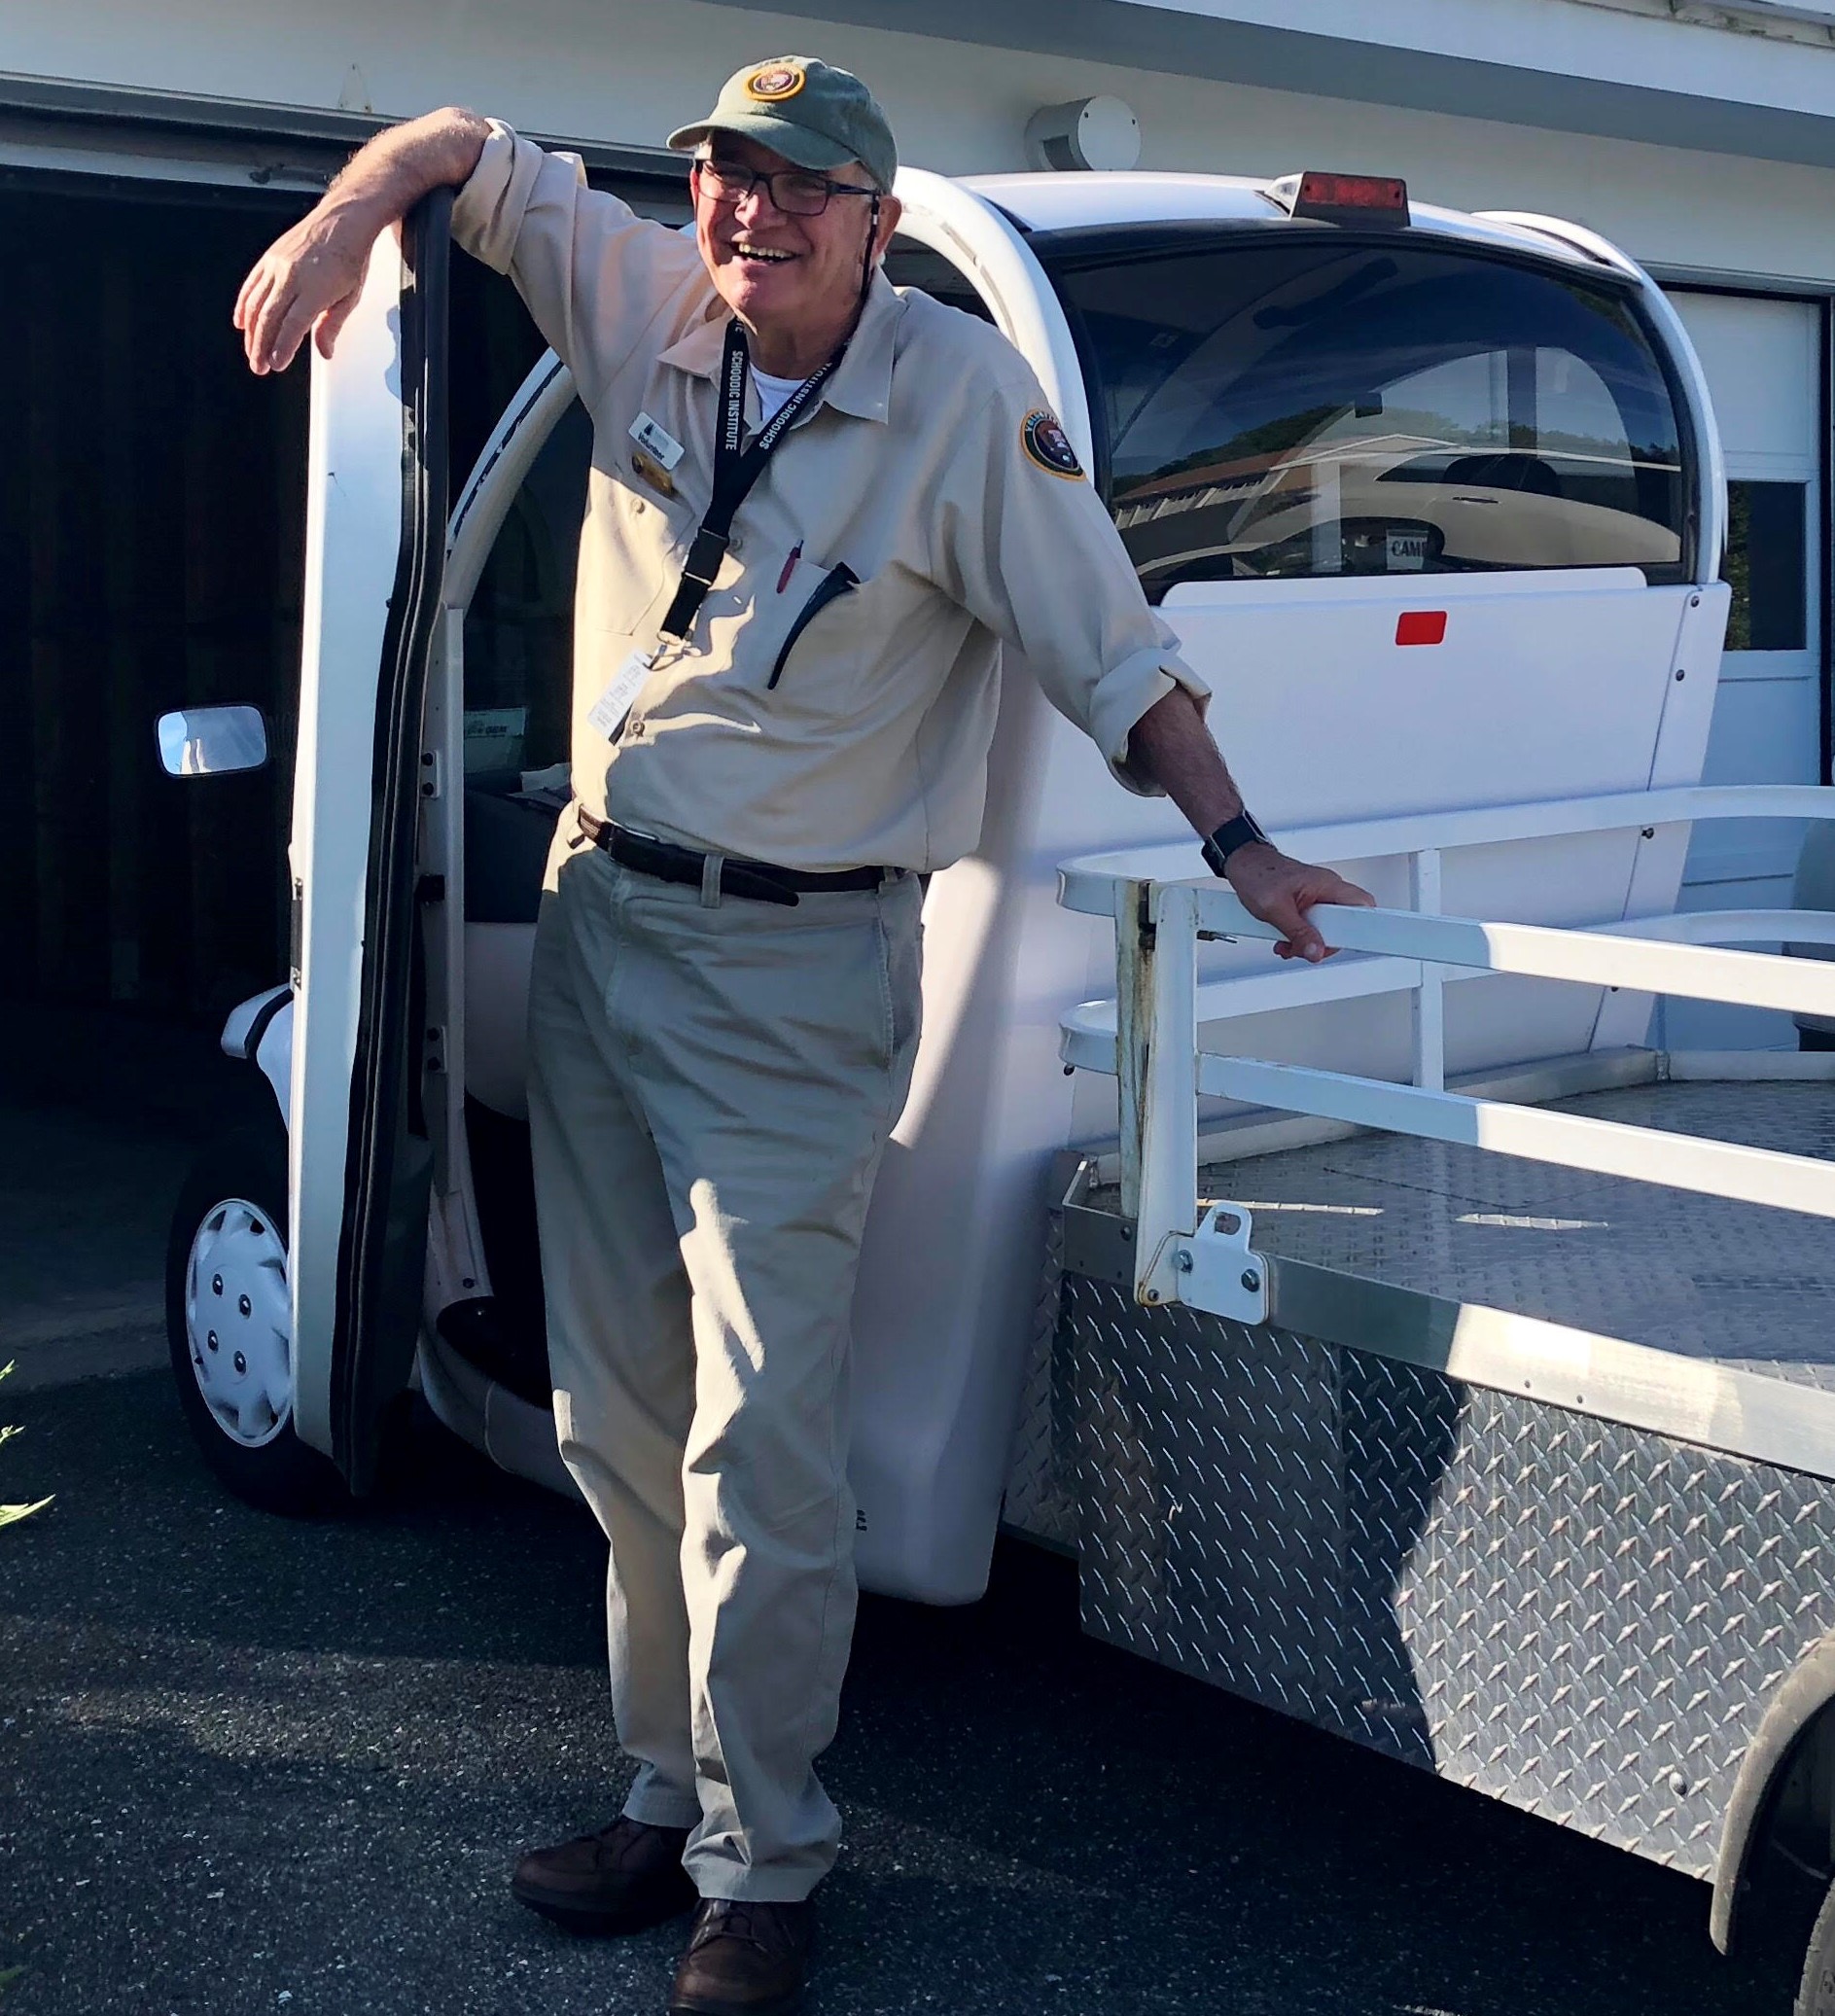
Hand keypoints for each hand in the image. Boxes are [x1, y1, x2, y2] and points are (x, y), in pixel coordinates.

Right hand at [234, 205, 375, 374]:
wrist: (343, 220)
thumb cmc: (350, 257)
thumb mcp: (351, 297)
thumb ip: (333, 326)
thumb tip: (325, 352)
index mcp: (314, 289)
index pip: (292, 326)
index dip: (281, 348)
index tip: (275, 364)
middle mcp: (292, 276)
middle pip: (269, 318)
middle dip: (260, 346)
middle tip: (258, 366)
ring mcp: (277, 265)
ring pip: (256, 303)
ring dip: (251, 331)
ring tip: (251, 351)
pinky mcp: (270, 257)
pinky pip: (251, 285)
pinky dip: (244, 305)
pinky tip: (242, 322)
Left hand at [1223, 843, 1374, 963]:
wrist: (1242, 864)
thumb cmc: (1257, 874)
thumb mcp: (1275, 909)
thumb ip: (1298, 932)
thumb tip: (1316, 951)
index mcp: (1327, 885)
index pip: (1363, 905)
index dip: (1365, 927)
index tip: (1364, 942)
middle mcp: (1327, 889)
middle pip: (1345, 924)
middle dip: (1325, 942)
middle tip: (1306, 947)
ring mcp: (1318, 896)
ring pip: (1328, 929)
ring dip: (1309, 942)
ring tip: (1288, 944)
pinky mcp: (1307, 904)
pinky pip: (1314, 926)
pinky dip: (1300, 937)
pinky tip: (1286, 939)